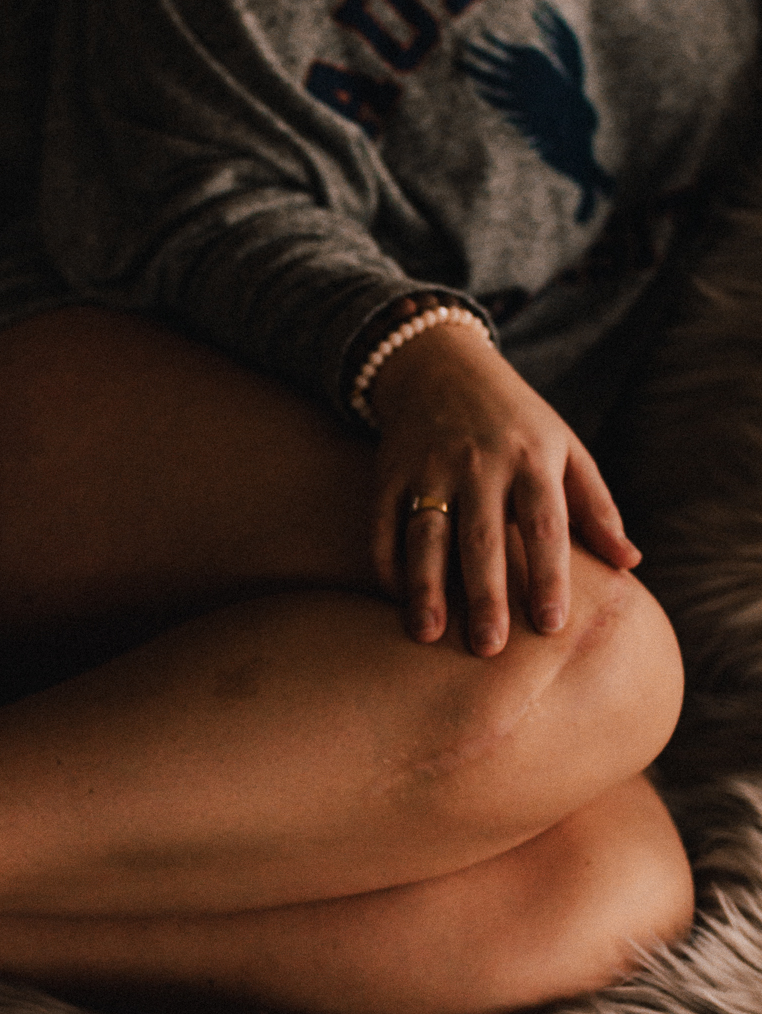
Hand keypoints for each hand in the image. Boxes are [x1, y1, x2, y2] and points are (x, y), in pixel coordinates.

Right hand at [365, 321, 640, 656]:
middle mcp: (478, 463)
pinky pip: (383, 522)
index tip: (552, 626)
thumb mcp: (565, 447)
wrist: (439, 364)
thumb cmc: (516, 420)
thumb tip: (631, 564)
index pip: (544, 524)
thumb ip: (596, 506)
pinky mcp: (389, 471)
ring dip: (424, 585)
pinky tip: (393, 599)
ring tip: (426, 635)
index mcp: (531, 459)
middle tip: (488, 649)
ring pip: (426, 532)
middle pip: (481, 537)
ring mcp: (428, 466)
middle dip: (484, 593)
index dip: (549, 575)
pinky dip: (384, 561)